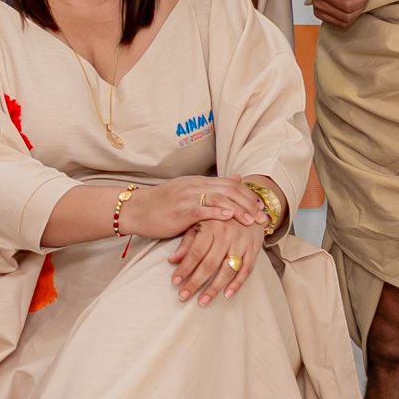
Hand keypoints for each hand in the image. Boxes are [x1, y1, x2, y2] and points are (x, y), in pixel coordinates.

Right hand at [121, 176, 266, 240]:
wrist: (135, 209)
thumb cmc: (160, 205)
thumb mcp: (187, 192)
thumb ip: (210, 187)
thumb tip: (236, 178)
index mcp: (198, 182)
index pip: (230, 183)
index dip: (248, 195)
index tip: (260, 207)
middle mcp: (195, 186)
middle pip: (230, 189)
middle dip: (249, 203)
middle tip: (262, 217)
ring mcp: (188, 197)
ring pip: (220, 197)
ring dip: (239, 209)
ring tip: (252, 220)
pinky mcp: (181, 210)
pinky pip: (203, 208)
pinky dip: (218, 211)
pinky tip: (230, 216)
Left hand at [169, 217, 265, 302]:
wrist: (249, 207)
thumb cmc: (219, 218)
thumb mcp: (201, 223)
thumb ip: (187, 242)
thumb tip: (172, 260)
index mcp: (211, 226)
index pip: (196, 252)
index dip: (185, 268)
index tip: (175, 282)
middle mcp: (227, 235)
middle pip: (210, 263)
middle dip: (195, 282)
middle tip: (183, 296)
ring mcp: (242, 243)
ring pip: (227, 269)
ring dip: (214, 288)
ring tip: (203, 301)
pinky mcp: (254, 249)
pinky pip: (246, 270)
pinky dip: (237, 284)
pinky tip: (227, 295)